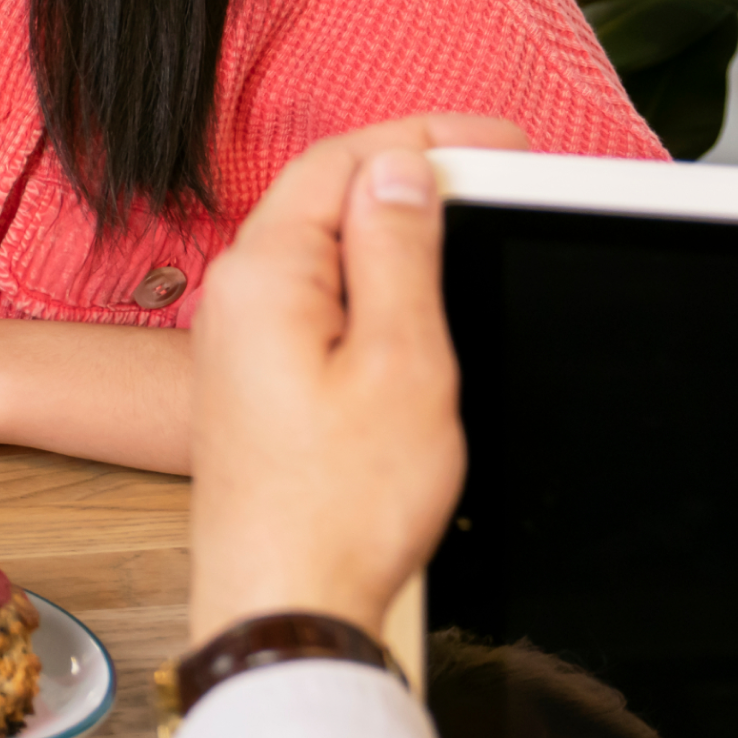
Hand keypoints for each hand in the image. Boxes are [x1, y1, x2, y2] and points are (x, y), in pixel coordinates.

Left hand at [185, 113, 522, 642]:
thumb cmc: (340, 503)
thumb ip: (399, 255)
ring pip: (326, 250)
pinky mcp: (258, 379)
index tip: (501, 141)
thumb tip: (401, 171)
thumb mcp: (402, 363)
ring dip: (397, 233)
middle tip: (500, 177)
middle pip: (328, 197)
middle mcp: (237, 296)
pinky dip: (375, 286)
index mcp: (263, 275)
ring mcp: (242, 339)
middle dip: (414, 176)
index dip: (424, 137)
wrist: (286, 600)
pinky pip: (318, 300)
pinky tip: (420, 304)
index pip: (340, 160)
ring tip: (473, 234)